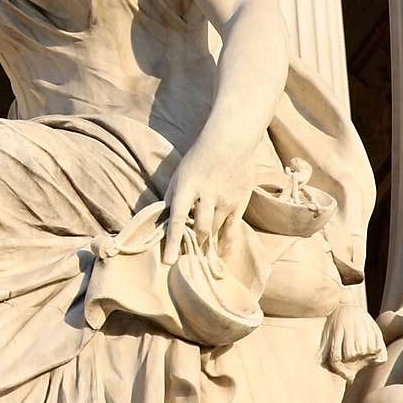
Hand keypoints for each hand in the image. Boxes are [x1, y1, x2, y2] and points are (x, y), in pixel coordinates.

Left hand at [163, 137, 255, 264]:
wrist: (230, 141)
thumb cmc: (199, 157)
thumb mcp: (180, 174)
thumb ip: (172, 197)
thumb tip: (163, 220)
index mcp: (188, 187)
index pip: (178, 219)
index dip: (173, 242)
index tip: (168, 261)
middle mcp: (207, 195)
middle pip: (201, 229)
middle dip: (194, 245)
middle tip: (188, 259)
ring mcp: (226, 200)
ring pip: (216, 231)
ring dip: (208, 244)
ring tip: (202, 255)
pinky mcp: (240, 202)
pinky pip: (233, 230)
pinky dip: (226, 244)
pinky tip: (222, 255)